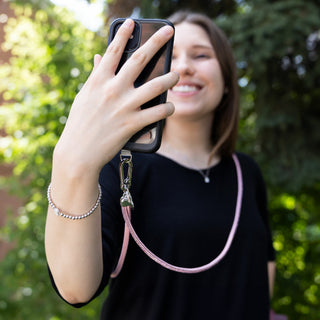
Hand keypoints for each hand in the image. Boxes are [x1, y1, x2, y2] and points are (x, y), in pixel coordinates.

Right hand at [54, 19, 178, 175]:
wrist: (78, 152)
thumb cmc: (80, 124)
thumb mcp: (85, 96)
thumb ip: (95, 76)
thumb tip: (99, 57)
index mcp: (99, 81)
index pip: (113, 50)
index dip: (124, 33)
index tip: (133, 22)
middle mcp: (113, 89)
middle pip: (139, 59)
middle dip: (156, 42)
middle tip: (168, 31)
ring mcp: (124, 106)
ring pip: (155, 85)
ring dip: (170, 78)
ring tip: (178, 74)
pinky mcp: (133, 123)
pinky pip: (157, 113)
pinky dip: (167, 109)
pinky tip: (171, 107)